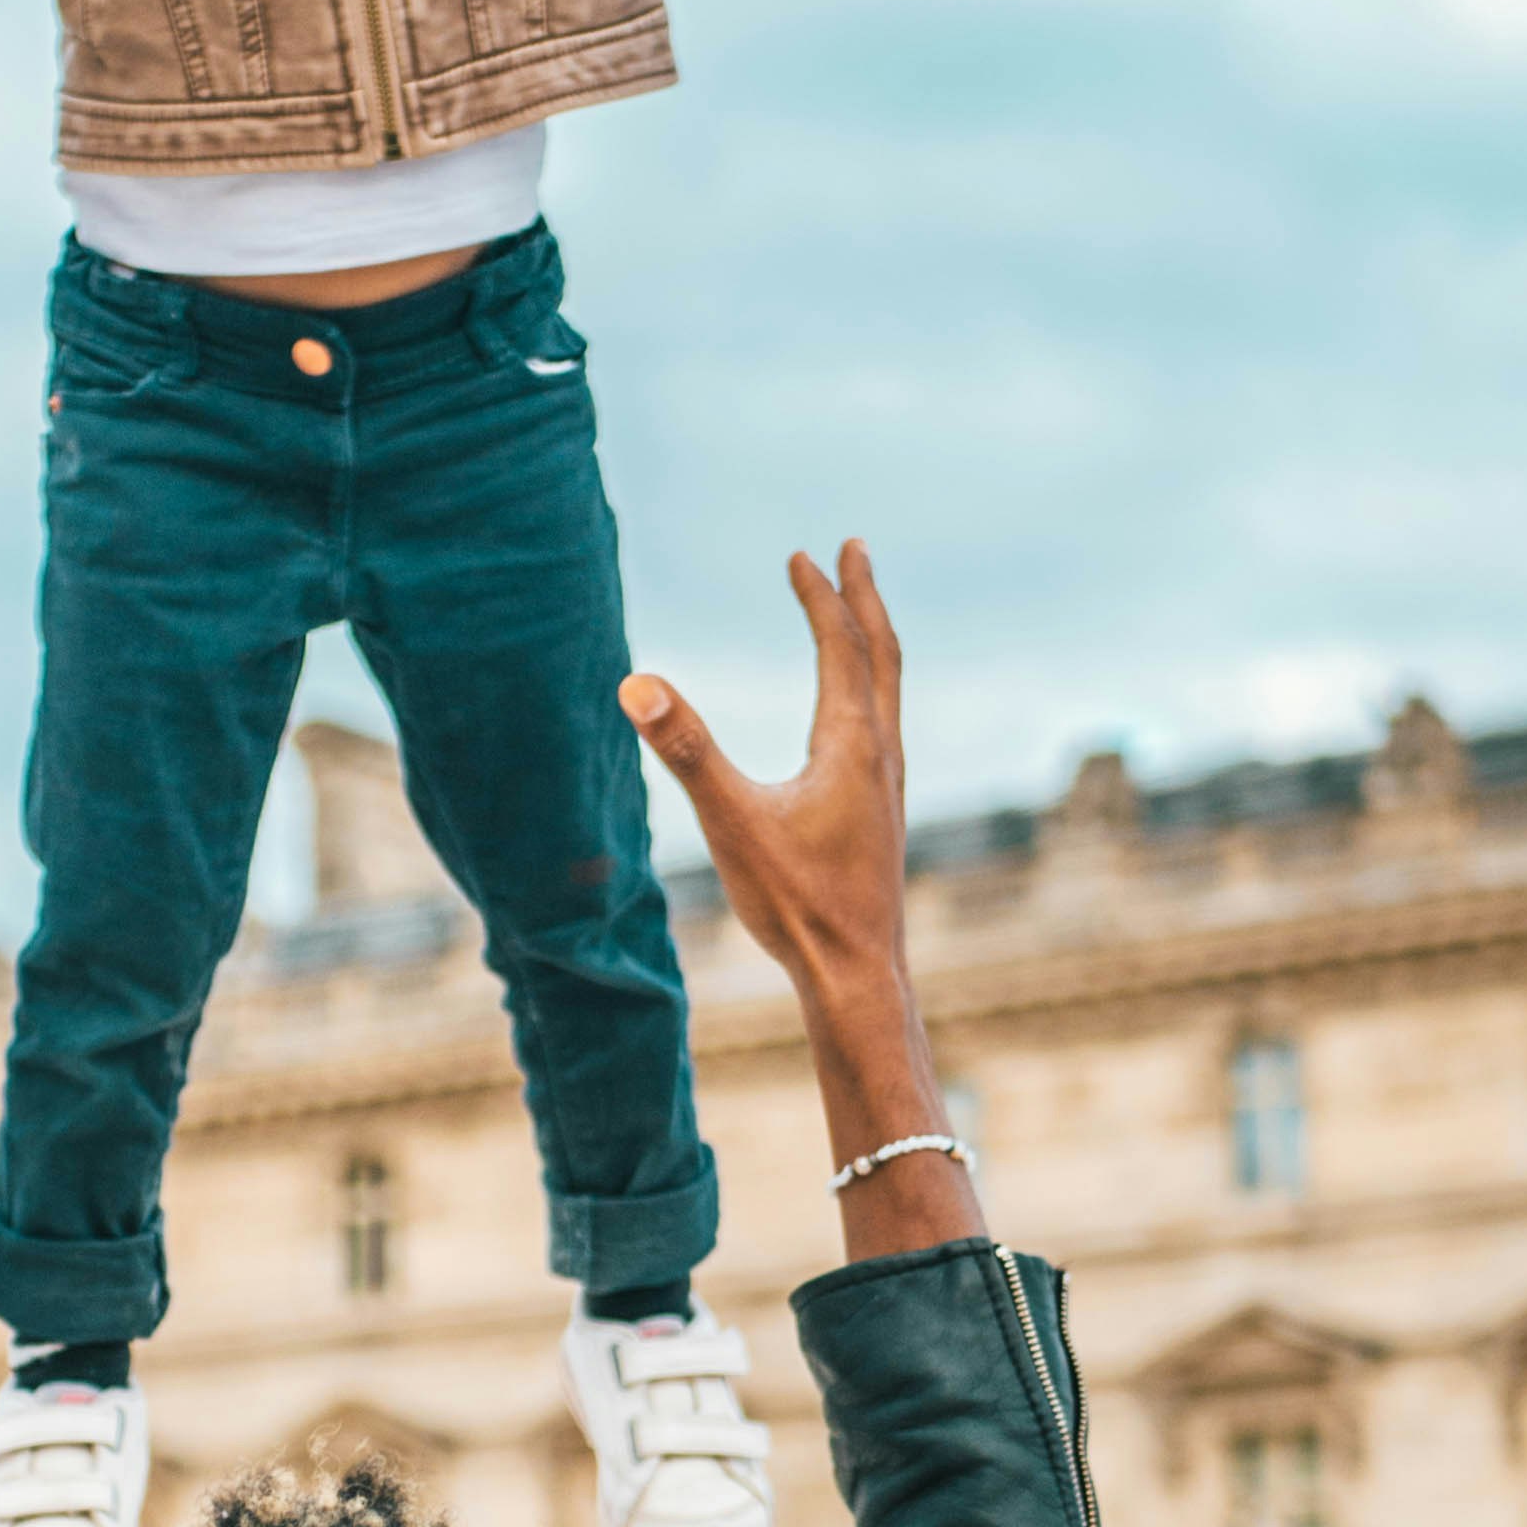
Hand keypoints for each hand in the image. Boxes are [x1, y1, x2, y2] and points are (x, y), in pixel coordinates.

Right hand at [623, 542, 907, 1003]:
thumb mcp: (731, 823)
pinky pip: (882, 728)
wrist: (857, 975)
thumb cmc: (797, 904)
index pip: (840, 647)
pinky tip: (852, 719)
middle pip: (881, 656)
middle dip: (863, 600)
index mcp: (852, 744)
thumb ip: (686, 751)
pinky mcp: (883, 815)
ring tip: (857, 618)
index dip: (819, 597)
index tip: (800, 556)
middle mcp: (882, 755)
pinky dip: (869, 693)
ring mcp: (889, 786)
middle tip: (854, 551)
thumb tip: (637, 686)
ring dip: (871, 644)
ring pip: (888, 693)